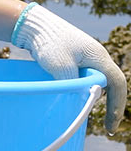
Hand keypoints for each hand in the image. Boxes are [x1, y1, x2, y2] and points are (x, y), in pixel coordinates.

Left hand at [12, 3, 127, 132]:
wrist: (34, 25)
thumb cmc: (49, 43)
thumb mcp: (61, 67)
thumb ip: (73, 84)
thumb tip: (80, 100)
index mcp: (99, 58)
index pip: (117, 83)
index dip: (117, 105)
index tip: (111, 125)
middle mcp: (96, 58)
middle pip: (107, 84)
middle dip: (106, 104)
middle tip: (101, 124)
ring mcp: (85, 58)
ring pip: (94, 82)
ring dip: (90, 96)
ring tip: (81, 113)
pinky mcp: (73, 60)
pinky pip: (82, 78)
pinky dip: (80, 90)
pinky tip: (71, 98)